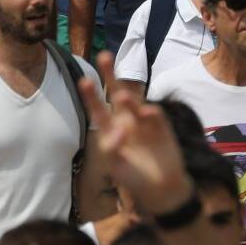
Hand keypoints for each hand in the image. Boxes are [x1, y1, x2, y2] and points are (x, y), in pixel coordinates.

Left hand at [80, 56, 190, 211]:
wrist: (160, 188)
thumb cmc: (132, 176)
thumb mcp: (115, 165)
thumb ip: (112, 148)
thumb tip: (118, 132)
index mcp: (110, 128)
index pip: (98, 109)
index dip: (91, 96)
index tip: (84, 80)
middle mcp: (125, 120)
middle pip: (117, 93)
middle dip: (110, 75)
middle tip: (104, 56)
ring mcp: (143, 122)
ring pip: (135, 102)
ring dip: (129, 98)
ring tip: (122, 97)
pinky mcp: (161, 127)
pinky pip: (155, 115)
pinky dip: (151, 112)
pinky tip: (146, 112)